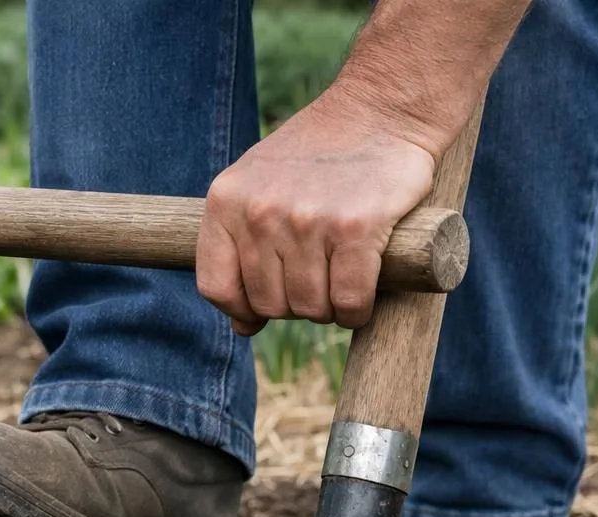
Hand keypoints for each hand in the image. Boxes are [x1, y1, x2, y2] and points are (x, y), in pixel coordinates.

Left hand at [195, 98, 436, 334]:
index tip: (265, 305)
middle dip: (295, 305)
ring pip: (309, 307)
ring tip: (341, 282)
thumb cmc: (319, 155)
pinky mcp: (355, 228)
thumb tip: (242, 327)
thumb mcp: (259, 186)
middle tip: (319, 280)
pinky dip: (357, 311)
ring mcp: (306, 220)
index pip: (216, 287)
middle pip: (268, 303)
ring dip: (329, 309)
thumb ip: (241, 247)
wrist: (381, 108)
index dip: (242, 308)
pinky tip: (362, 299)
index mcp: (226, 201)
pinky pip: (349, 301)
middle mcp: (260, 212)